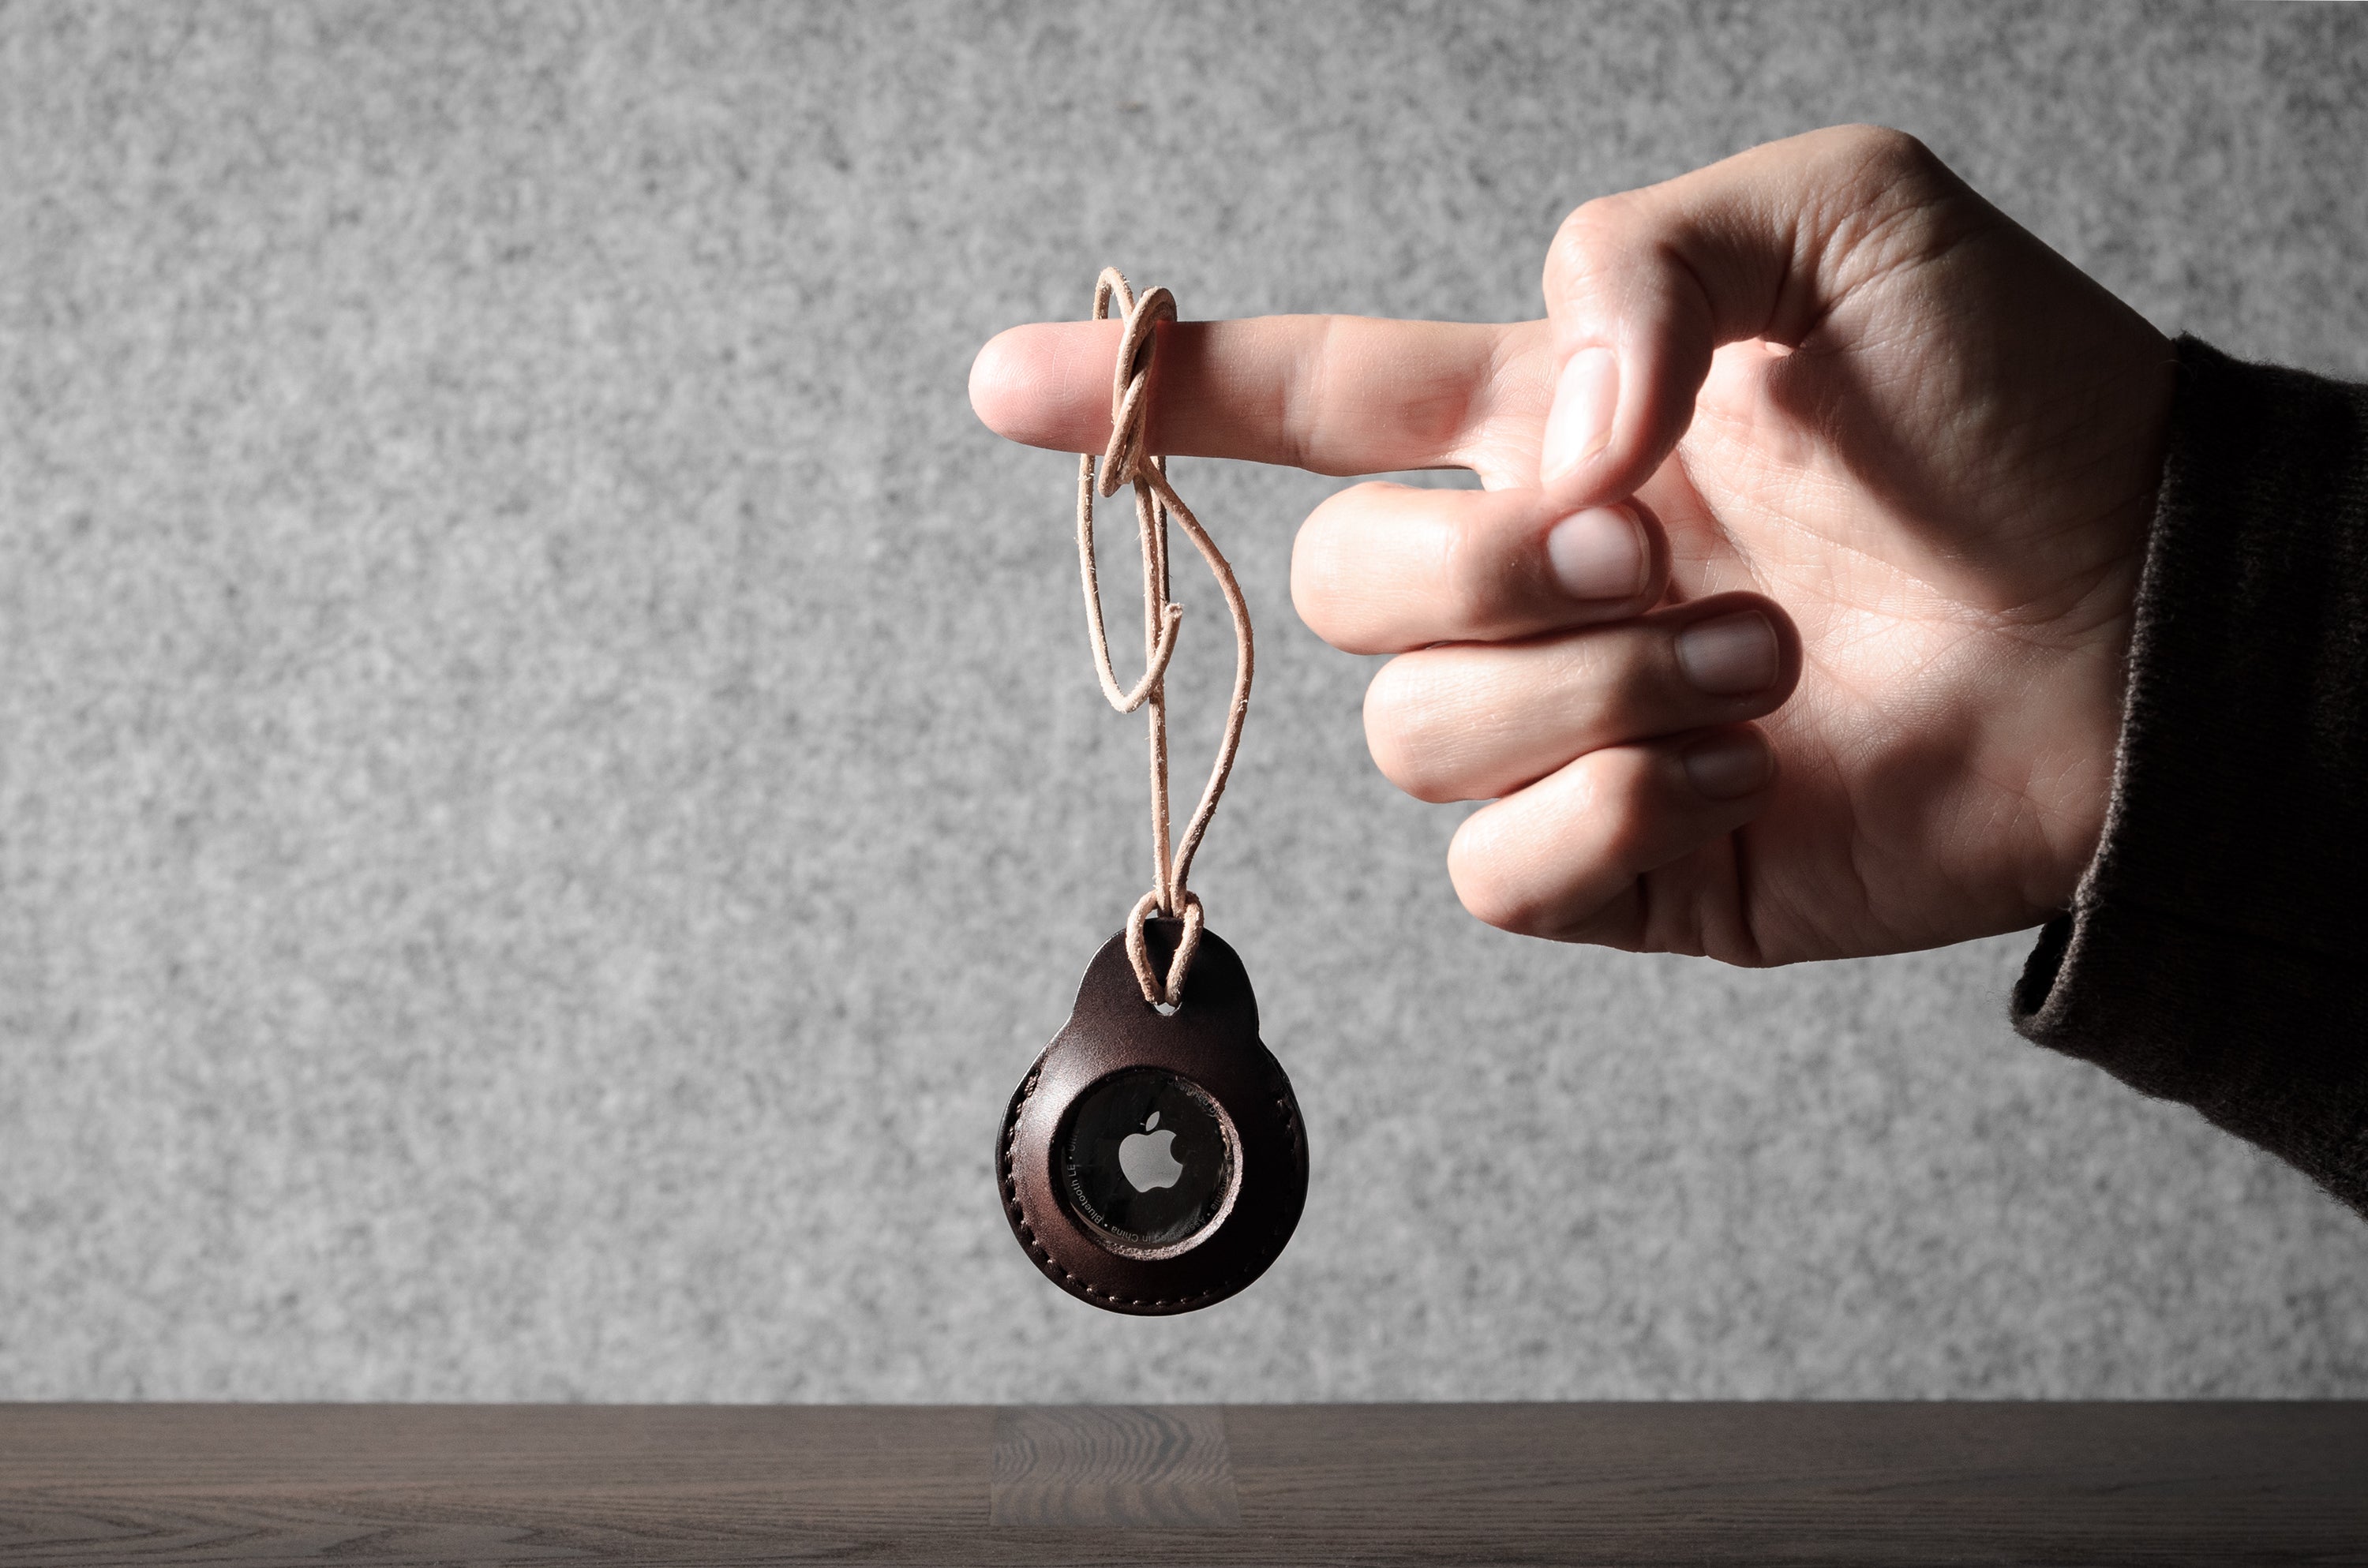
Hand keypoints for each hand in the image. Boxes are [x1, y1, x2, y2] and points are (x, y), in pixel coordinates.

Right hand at [971, 126, 2173, 964]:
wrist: (2154, 618)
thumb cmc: (2024, 404)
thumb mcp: (1844, 220)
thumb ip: (1641, 252)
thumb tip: (1547, 445)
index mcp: (1553, 425)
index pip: (1311, 407)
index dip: (1163, 396)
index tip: (1013, 386)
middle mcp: (1537, 582)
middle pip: (1338, 596)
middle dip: (1481, 570)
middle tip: (1657, 543)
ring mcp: (1573, 731)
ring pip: (1411, 742)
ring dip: (1584, 690)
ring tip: (1755, 653)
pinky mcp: (1631, 870)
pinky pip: (1498, 875)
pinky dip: (1604, 818)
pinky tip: (1733, 771)